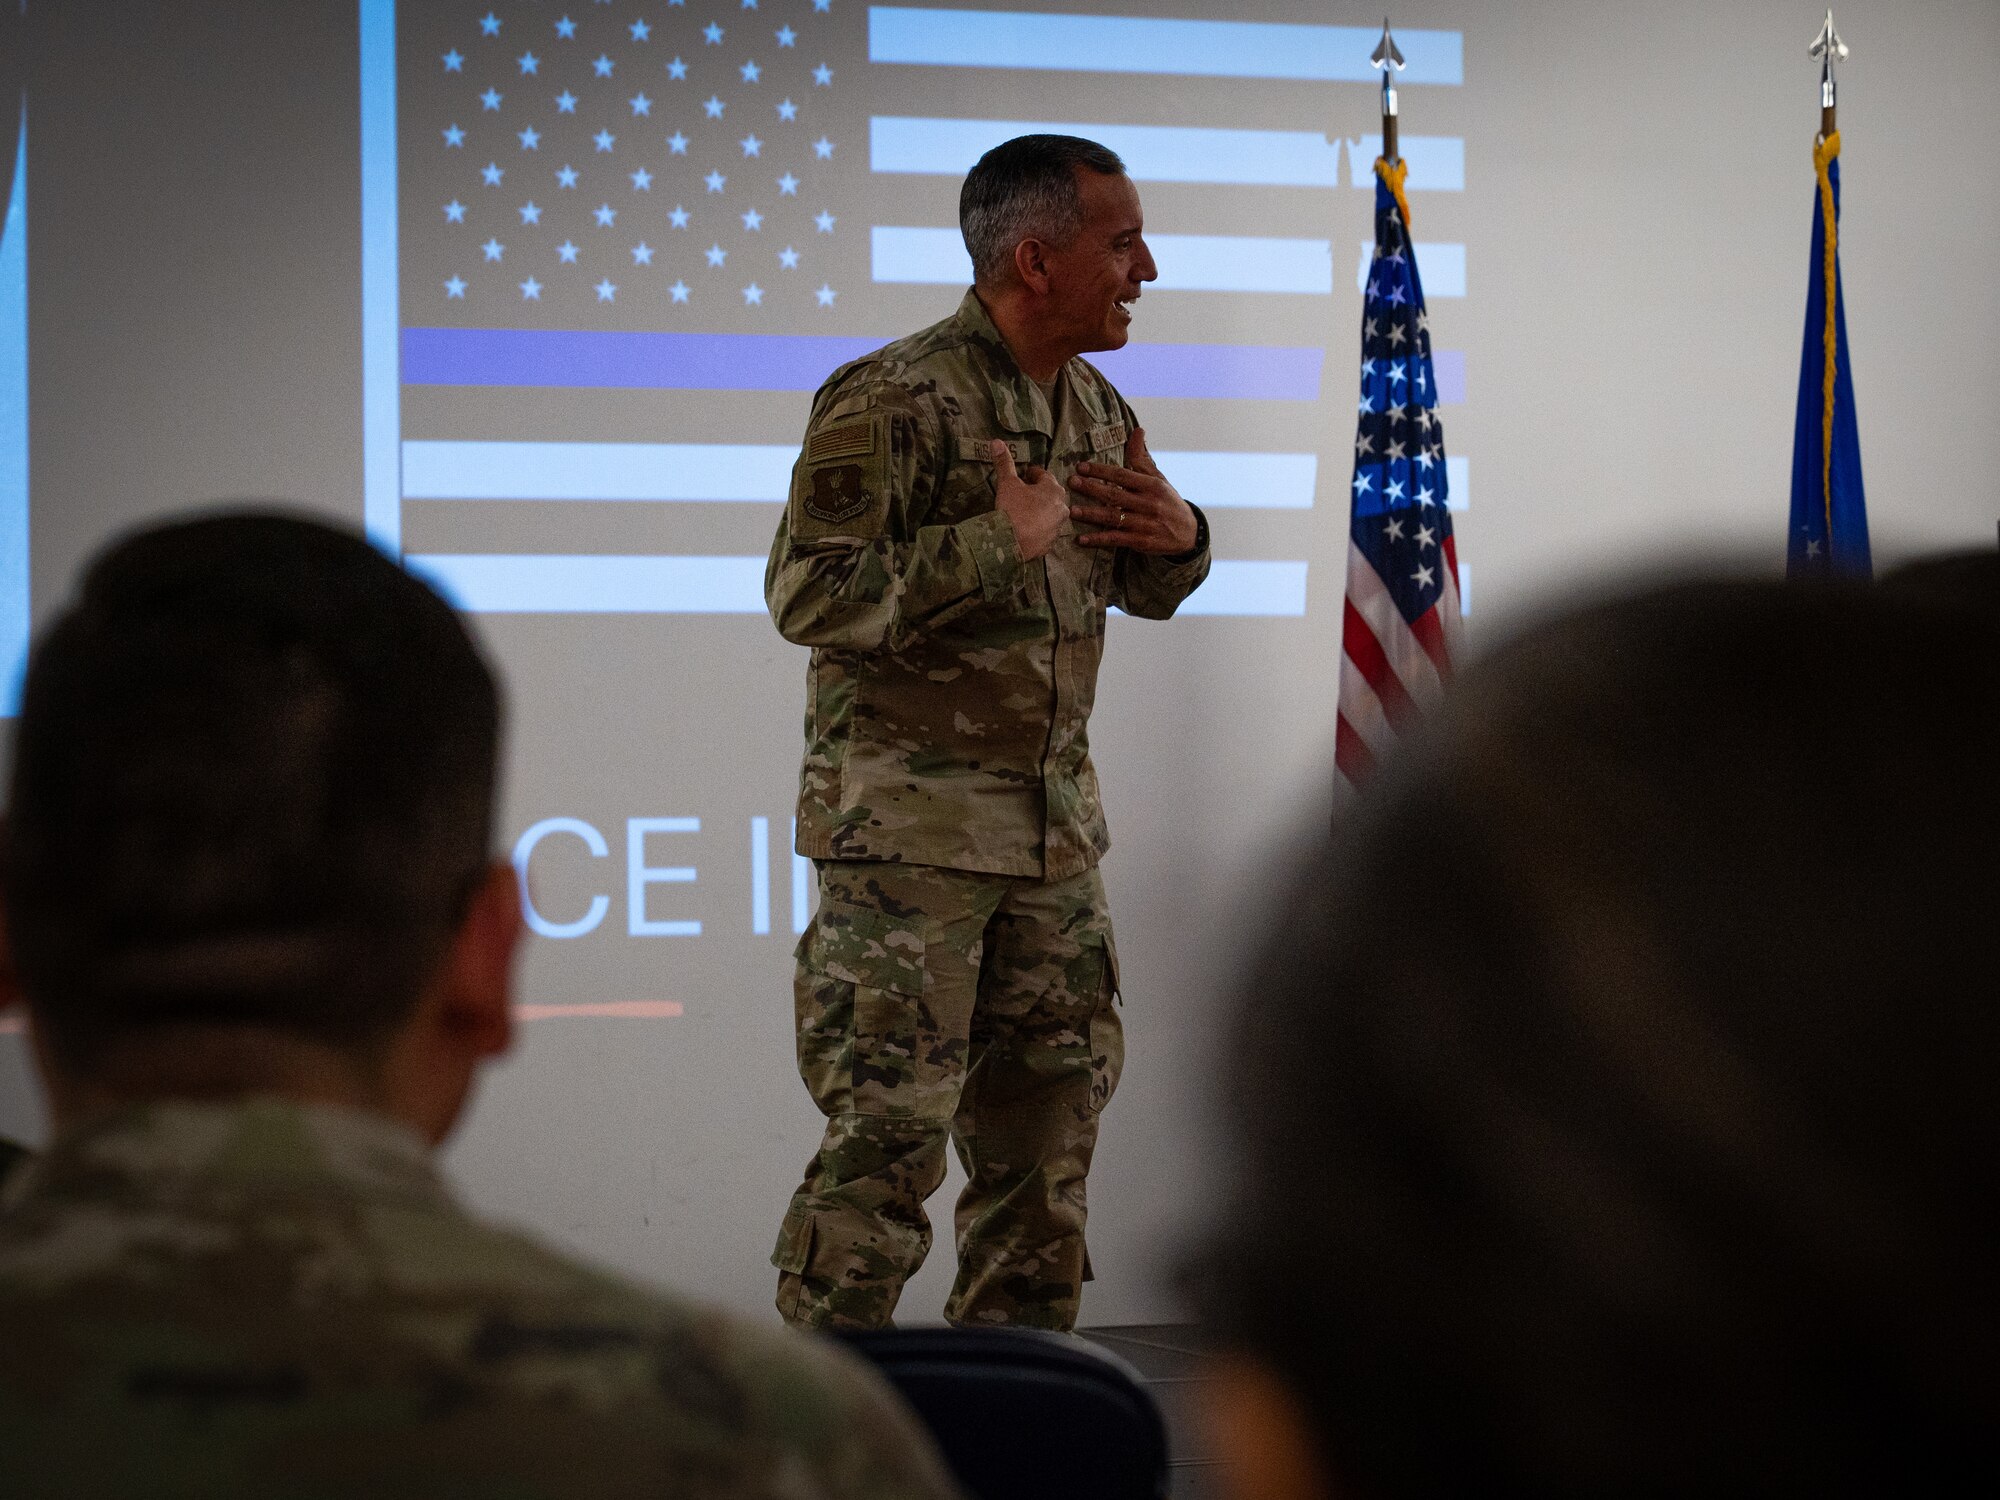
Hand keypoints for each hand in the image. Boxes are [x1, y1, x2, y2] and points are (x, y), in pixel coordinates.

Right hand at [991, 439, 1067, 560]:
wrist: (1010, 543)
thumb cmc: (1012, 509)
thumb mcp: (1007, 483)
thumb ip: (1004, 463)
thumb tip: (996, 442)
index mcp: (1053, 490)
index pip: (1043, 476)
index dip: (1031, 474)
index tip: (1023, 475)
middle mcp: (1061, 508)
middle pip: (1049, 495)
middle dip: (1037, 493)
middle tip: (1022, 493)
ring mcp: (1057, 527)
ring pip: (1049, 514)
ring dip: (1039, 511)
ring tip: (1022, 512)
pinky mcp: (1050, 544)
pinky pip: (1045, 532)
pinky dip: (1037, 529)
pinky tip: (1025, 529)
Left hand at [1067, 426, 1198, 553]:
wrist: (1188, 533)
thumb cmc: (1167, 501)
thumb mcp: (1158, 479)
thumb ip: (1142, 458)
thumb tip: (1137, 430)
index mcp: (1152, 485)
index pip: (1122, 475)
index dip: (1101, 471)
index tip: (1081, 467)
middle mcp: (1149, 504)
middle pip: (1116, 495)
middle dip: (1092, 488)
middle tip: (1072, 483)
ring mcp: (1145, 524)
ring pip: (1114, 518)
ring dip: (1092, 515)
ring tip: (1072, 511)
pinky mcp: (1141, 542)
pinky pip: (1116, 540)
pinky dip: (1098, 540)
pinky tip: (1081, 539)